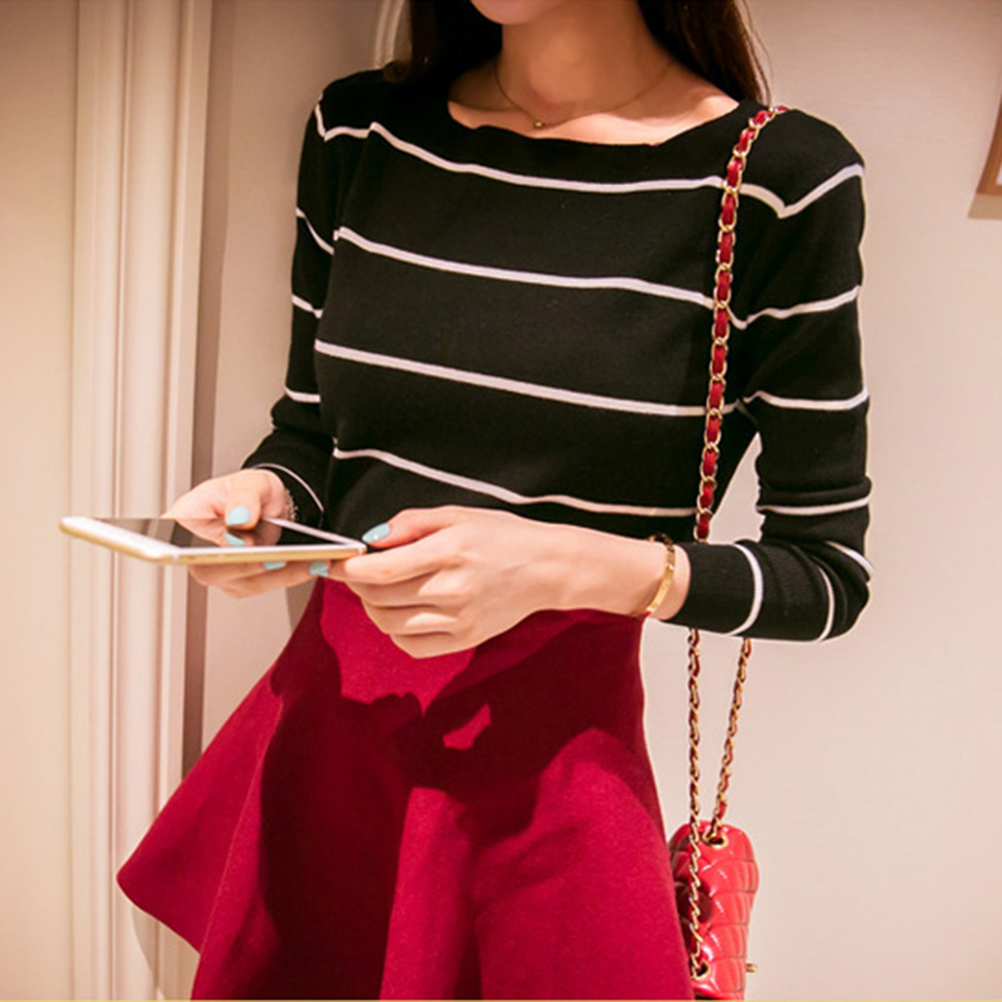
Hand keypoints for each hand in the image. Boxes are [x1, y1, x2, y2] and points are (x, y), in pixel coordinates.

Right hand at [166, 469, 316, 596]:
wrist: (271, 505)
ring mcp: (216, 570)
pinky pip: (262, 585)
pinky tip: (308, 565)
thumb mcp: (251, 482)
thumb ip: (244, 497)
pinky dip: (288, 576)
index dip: (188, 549)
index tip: (220, 546)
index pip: (171, 540)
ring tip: (307, 560)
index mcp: (184, 519)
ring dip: (277, 574)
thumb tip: (239, 519)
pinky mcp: (239, 582)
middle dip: (245, 565)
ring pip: (241, 582)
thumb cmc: (251, 490)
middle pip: (208, 569)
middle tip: (275, 557)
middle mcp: (194, 550)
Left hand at [325, 506, 688, 657]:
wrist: (548, 568)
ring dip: (372, 607)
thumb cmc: (502, 536)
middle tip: (358, 572)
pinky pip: (411, 645)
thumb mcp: (457, 515)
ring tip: (379, 591)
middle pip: (378, 598)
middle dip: (357, 585)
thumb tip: (372, 541)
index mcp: (449, 553)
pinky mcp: (465, 640)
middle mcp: (452, 590)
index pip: (380, 571)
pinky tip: (401, 612)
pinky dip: (394, 631)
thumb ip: (411, 523)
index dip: (347, 569)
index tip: (332, 563)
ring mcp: (459, 620)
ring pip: (389, 624)